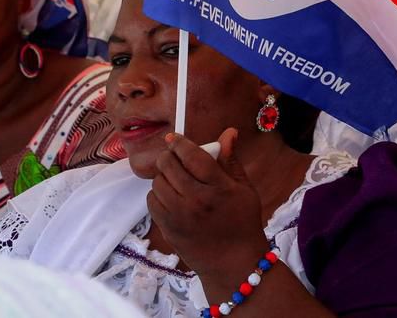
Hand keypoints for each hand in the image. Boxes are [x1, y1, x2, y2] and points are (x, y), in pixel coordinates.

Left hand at [147, 129, 268, 281]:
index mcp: (218, 188)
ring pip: (158, 183)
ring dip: (163, 176)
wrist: (234, 265)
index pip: (192, 156)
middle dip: (169, 157)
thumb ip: (231, 160)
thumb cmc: (243, 223)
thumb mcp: (244, 189)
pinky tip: (170, 197)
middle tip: (173, 157)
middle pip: (169, 166)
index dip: (180, 143)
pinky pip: (152, 202)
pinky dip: (158, 195)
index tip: (174, 138)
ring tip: (174, 180)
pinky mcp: (168, 229)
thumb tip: (228, 132)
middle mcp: (196, 200)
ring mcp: (179, 216)